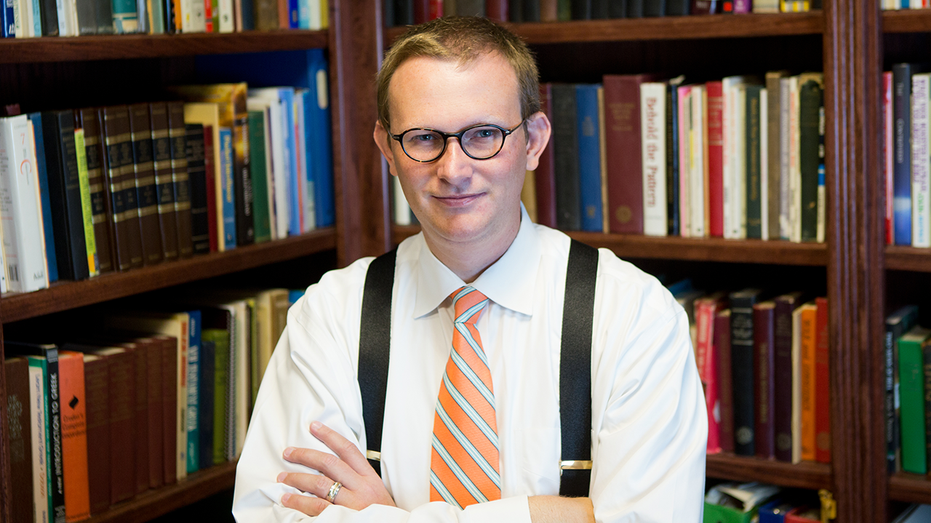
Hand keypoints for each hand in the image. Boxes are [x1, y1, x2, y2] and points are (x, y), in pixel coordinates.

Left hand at [277, 421, 396, 515]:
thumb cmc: (381, 515)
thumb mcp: (376, 492)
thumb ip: (358, 479)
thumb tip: (332, 468)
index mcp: (370, 478)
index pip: (348, 450)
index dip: (330, 436)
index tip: (314, 427)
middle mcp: (361, 488)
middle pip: (330, 463)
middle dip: (306, 455)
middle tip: (289, 452)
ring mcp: (351, 503)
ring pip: (320, 484)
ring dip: (298, 478)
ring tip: (283, 477)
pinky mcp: (342, 518)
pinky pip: (316, 506)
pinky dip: (299, 501)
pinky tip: (288, 498)